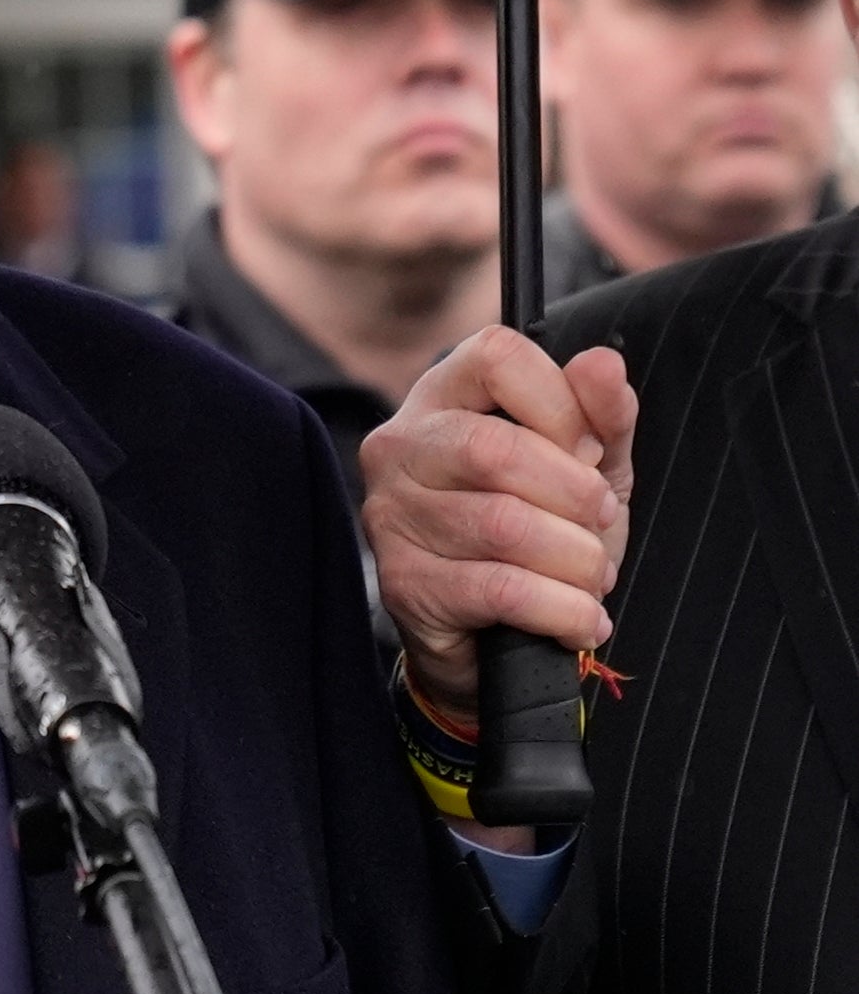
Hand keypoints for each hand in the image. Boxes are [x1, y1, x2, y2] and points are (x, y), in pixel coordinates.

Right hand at [359, 325, 635, 721]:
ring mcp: (392, 516)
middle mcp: (401, 448)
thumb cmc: (539, 531)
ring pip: (503, 525)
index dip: (561, 402)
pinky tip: (578, 618)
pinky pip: (502, 589)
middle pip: (494, 448)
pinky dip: (562, 609)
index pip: (496, 358)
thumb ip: (600, 416)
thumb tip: (602, 363)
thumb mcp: (586, 468)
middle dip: (575, 494)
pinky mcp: (403, 583)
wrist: (495, 636)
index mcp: (443, 398)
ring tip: (591, 578)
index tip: (588, 450)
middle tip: (599, 522)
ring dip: (576, 561)